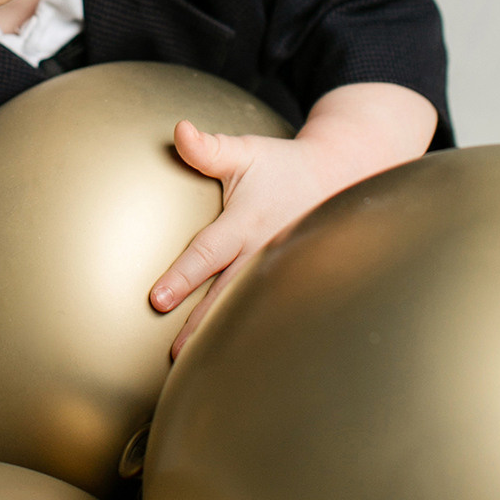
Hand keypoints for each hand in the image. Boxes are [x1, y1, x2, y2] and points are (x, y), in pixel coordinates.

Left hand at [149, 83, 438, 358]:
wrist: (342, 176)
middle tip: (173, 353)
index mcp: (247, 222)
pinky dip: (257, 338)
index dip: (183, 277)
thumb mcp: (245, 151)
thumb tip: (178, 130)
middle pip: (228, 295)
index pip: (209, 253)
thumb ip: (208, 148)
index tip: (158, 300)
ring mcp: (283, 271)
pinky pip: (273, 314)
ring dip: (226, 338)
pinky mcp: (296, 284)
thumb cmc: (282, 166)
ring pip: (251, 311)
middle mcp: (265, 252)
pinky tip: (237, 364)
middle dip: (201, 326)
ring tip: (197, 369)